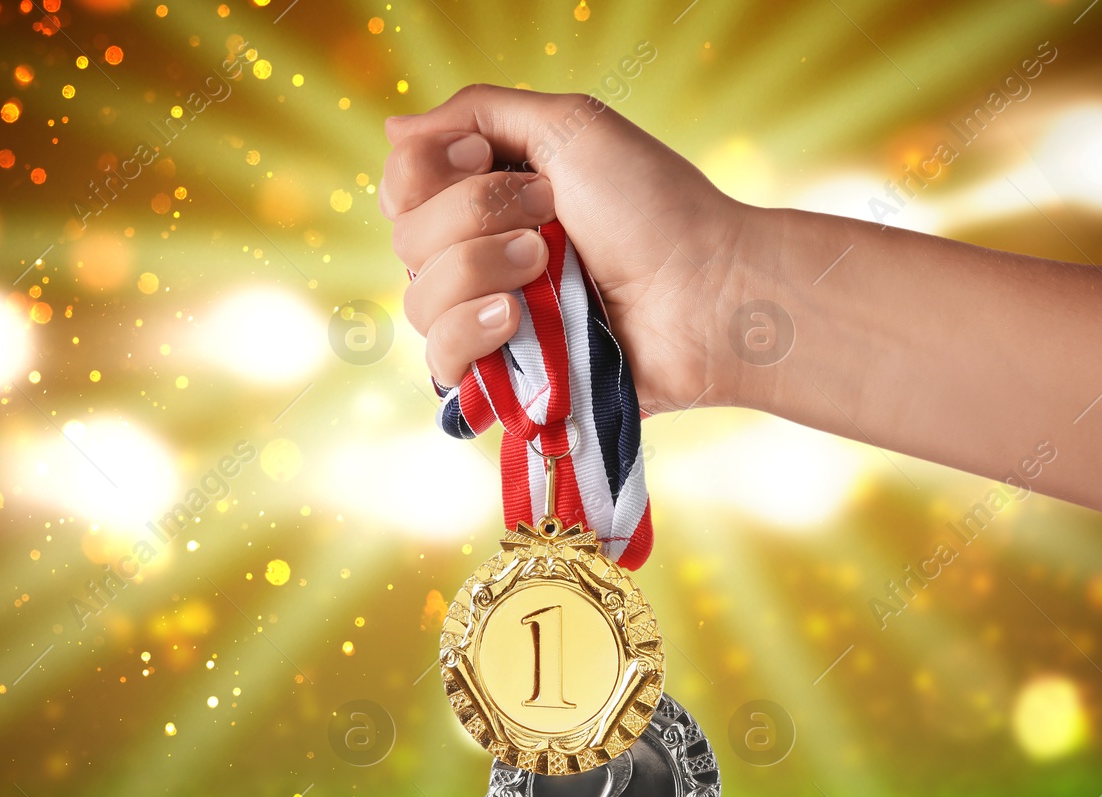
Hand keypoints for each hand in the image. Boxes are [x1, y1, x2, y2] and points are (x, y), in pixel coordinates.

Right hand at [381, 84, 759, 414]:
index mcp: (491, 199)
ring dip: (479, 270)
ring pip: (418, 300)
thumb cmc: (655, 206)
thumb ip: (479, 112)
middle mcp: (481, 258)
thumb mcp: (570, 126)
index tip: (487, 161)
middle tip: (550, 218)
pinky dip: (470, 333)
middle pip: (407, 239)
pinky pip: (438, 364)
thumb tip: (394, 130)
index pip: (403, 187)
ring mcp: (491, 321)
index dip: (430, 172)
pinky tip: (516, 320)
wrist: (707, 292)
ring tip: (548, 267)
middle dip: (474, 216)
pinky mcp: (505, 379)